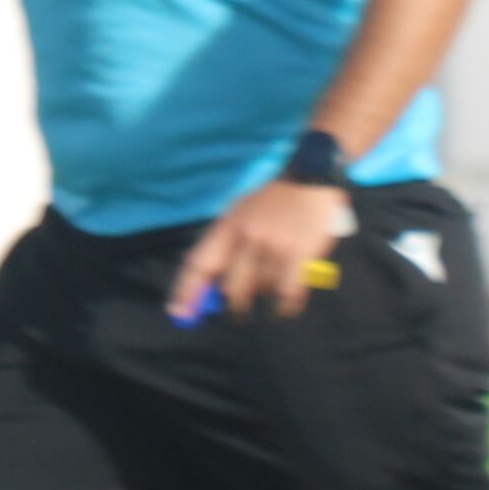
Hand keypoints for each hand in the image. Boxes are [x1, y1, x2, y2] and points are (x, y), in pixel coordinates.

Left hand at [168, 176, 356, 323]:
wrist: (309, 176)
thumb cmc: (272, 197)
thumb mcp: (240, 212)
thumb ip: (227, 243)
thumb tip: (216, 281)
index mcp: (227, 227)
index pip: (200, 264)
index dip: (187, 291)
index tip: (179, 313)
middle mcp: (247, 239)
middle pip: (232, 287)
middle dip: (235, 305)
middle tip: (239, 312)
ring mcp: (275, 247)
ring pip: (262, 290)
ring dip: (265, 297)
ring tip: (273, 296)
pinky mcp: (302, 254)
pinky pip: (289, 293)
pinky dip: (286, 306)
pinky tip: (285, 308)